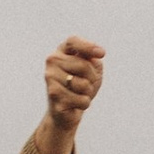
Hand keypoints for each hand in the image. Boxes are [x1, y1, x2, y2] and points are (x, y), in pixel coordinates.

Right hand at [40, 36, 103, 153]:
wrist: (66, 112)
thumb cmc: (80, 86)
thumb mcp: (91, 70)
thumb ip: (93, 60)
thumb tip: (96, 57)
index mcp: (61, 52)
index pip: (73, 41)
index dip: (88, 46)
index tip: (102, 54)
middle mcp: (52, 62)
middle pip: (83, 65)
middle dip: (92, 78)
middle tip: (86, 85)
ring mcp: (51, 78)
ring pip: (83, 84)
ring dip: (88, 92)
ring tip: (78, 94)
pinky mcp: (54, 96)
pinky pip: (82, 99)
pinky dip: (84, 103)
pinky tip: (75, 104)